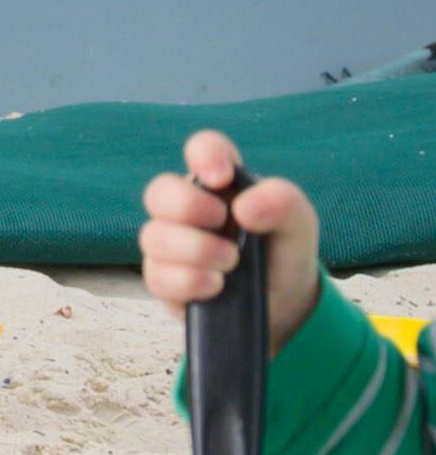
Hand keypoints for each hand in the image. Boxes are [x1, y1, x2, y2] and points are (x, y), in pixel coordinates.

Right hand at [145, 130, 323, 342]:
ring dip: (196, 250)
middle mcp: (188, 210)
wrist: (283, 306)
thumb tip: (243, 208)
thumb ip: (283, 201)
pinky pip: (156, 275)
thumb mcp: (300, 224)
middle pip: (158, 191)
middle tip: (221, 222)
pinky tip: (215, 286)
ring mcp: (171, 245)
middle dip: (187, 206)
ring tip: (230, 263)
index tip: (221, 178)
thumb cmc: (283, 254)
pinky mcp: (164, 280)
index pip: (203, 148)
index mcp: (222, 185)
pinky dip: (189, 281)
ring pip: (154, 237)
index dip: (205, 154)